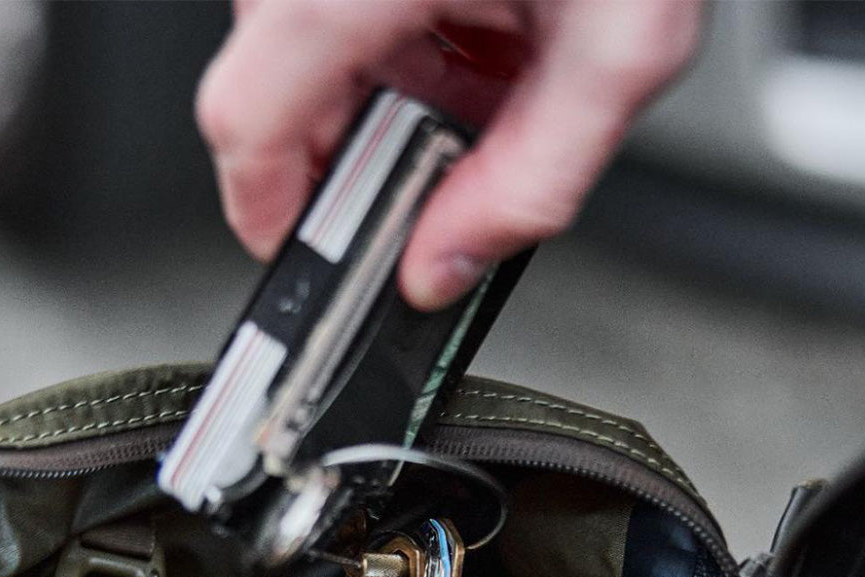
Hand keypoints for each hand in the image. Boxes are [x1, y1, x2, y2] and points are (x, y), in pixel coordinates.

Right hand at [196, 0, 702, 309]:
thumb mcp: (618, 52)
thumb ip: (530, 181)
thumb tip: (442, 265)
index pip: (246, 116)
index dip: (265, 206)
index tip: (303, 250)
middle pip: (277, 94)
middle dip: (358, 158)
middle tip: (442, 170)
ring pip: (310, 58)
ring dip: (392, 105)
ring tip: (484, 90)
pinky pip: (347, 16)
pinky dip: (408, 56)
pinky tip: (479, 48)